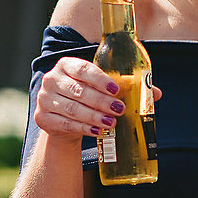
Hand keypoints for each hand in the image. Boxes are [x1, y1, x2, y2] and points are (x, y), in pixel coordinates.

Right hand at [33, 58, 159, 141]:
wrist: (65, 119)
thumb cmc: (88, 98)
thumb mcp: (102, 89)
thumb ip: (125, 88)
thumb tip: (155, 93)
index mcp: (67, 65)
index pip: (84, 69)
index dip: (100, 80)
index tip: (117, 90)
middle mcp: (51, 79)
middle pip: (79, 91)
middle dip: (101, 102)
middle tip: (119, 109)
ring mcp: (44, 99)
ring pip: (72, 109)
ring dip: (94, 117)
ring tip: (111, 123)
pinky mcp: (42, 118)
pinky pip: (65, 124)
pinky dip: (83, 129)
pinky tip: (98, 132)